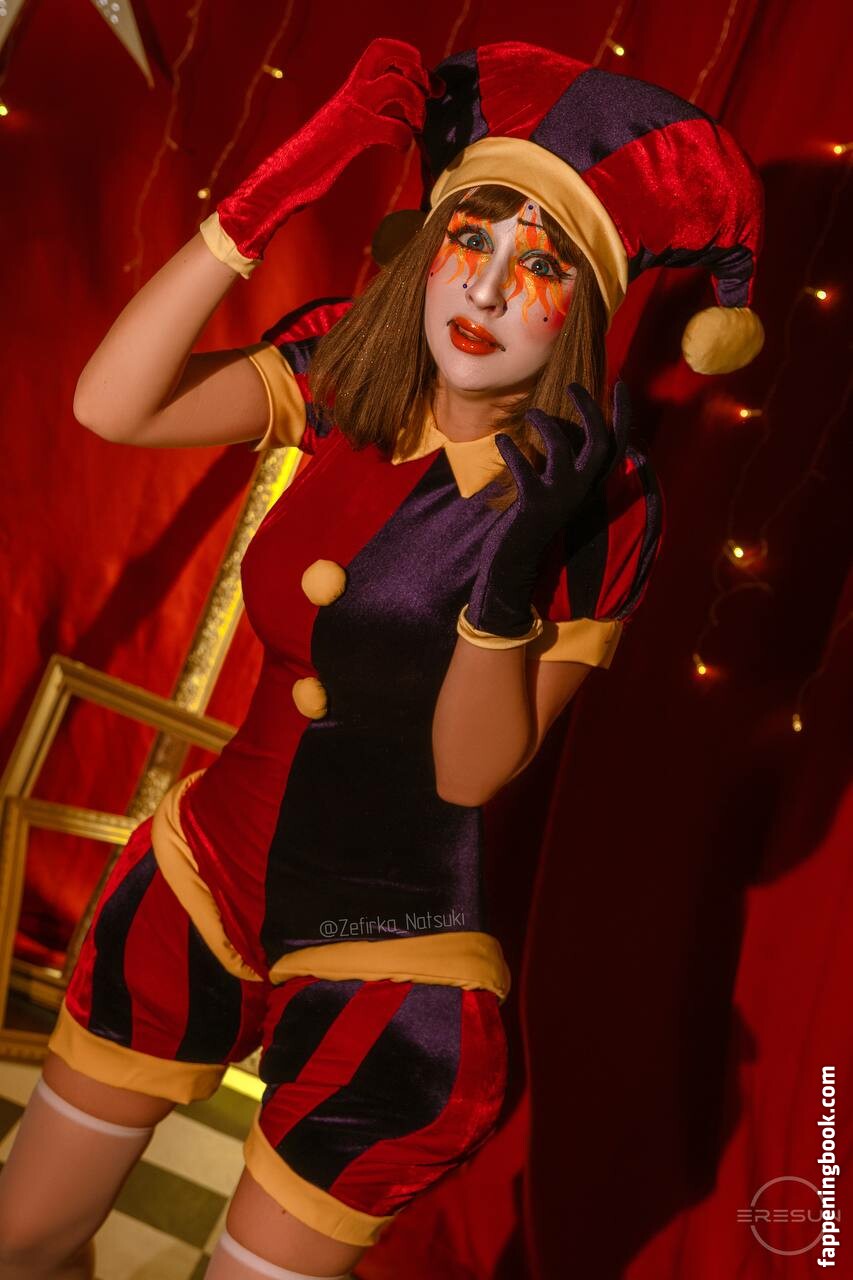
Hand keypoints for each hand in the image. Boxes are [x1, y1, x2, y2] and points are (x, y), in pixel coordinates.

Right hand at [206, 38, 437, 270]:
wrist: (283, 180)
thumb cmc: (314, 162)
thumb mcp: (346, 131)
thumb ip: (367, 118)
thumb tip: (396, 120)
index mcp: (349, 89)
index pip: (380, 50)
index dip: (409, 57)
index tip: (426, 84)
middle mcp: (350, 94)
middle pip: (386, 53)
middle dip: (416, 68)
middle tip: (429, 95)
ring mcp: (351, 113)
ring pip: (395, 84)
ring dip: (416, 104)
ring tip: (416, 126)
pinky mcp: (352, 137)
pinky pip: (391, 127)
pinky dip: (403, 138)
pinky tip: (399, 150)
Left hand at [466, 382, 630, 636]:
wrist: (515, 565)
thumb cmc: (533, 523)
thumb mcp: (557, 491)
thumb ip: (565, 463)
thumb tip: (564, 425)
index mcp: (590, 486)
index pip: (618, 446)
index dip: (623, 414)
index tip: (621, 382)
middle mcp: (582, 491)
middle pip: (599, 442)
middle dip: (589, 409)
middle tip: (572, 385)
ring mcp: (559, 499)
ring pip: (562, 450)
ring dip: (546, 425)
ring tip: (531, 413)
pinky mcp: (533, 506)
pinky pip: (525, 470)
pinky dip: (512, 451)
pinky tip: (502, 440)